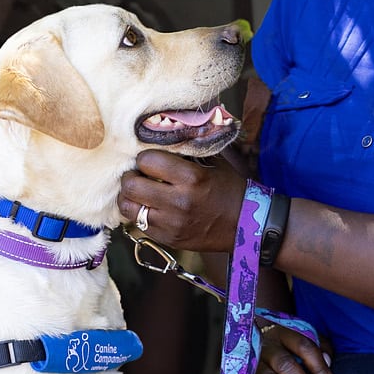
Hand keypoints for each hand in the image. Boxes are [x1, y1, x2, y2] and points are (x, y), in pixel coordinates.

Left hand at [119, 151, 247, 253]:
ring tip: (139, 192)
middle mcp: (178, 201)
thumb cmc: (228, 189)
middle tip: (137, 175)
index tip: (150, 160)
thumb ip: (188, 149)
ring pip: (128, 208)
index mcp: (191, 177)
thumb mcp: (213, 163)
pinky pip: (138, 225)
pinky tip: (149, 208)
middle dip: (130, 177)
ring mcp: (171, 224)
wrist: (244, 225)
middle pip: (131, 186)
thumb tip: (165, 134)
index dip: (145, 157)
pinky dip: (140, 214)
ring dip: (130, 197)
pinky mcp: (168, 239)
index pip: (147, 160)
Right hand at [249, 325, 335, 373]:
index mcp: (283, 334)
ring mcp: (251, 363)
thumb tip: (328, 361)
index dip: (317, 366)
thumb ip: (319, 345)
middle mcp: (266, 346)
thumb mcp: (301, 335)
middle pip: (284, 364)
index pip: (304, 347)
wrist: (243, 334)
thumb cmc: (284, 343)